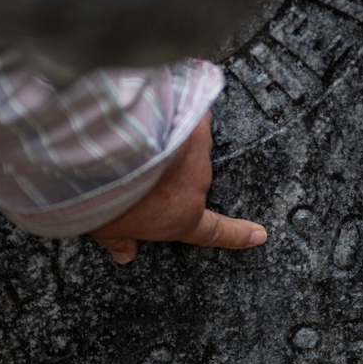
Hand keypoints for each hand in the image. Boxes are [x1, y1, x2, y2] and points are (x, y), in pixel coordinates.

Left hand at [90, 113, 266, 263]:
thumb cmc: (106, 194)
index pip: (215, 231)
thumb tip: (125, 254)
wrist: (111, 148)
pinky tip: (158, 109)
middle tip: (138, 166)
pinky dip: (178, 113)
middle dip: (167, 171)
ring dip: (170, 142)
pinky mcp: (194, 121)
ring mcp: (198, 152)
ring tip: (139, 135)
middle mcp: (197, 186)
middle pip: (191, 179)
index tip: (258, 234)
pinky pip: (192, 115)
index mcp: (181, 217)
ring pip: (189, 147)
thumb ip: (119, 240)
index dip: (239, 234)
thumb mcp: (105, 227)